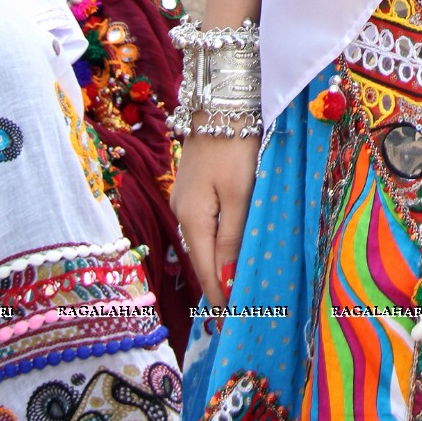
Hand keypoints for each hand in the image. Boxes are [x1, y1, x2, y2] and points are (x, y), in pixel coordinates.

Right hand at [171, 131, 259, 305]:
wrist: (221, 101)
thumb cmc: (235, 146)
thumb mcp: (240, 194)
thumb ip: (231, 237)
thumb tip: (224, 279)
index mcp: (192, 217)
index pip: (204, 268)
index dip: (217, 294)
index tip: (231, 319)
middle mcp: (181, 211)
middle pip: (199, 257)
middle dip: (215, 283)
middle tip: (234, 310)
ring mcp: (184, 198)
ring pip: (200, 241)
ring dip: (214, 263)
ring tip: (232, 286)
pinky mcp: (193, 186)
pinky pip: (203, 224)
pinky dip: (213, 241)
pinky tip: (225, 249)